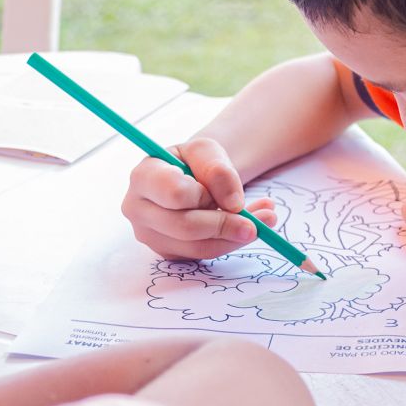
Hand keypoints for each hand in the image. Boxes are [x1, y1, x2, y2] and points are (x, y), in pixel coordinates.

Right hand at [120, 137, 275, 259]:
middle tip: (266, 218)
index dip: (205, 194)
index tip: (222, 191)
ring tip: (267, 219)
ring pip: (196, 246)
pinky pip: (202, 254)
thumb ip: (218, 170)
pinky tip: (248, 227)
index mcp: (143, 176)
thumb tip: (233, 205)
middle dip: (227, 224)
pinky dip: (230, 242)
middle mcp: (137, 208)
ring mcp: (150, 234)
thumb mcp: (207, 151)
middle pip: (185, 226)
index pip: (175, 193)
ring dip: (236, 235)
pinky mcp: (167, 251)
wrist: (189, 177)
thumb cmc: (193, 161)